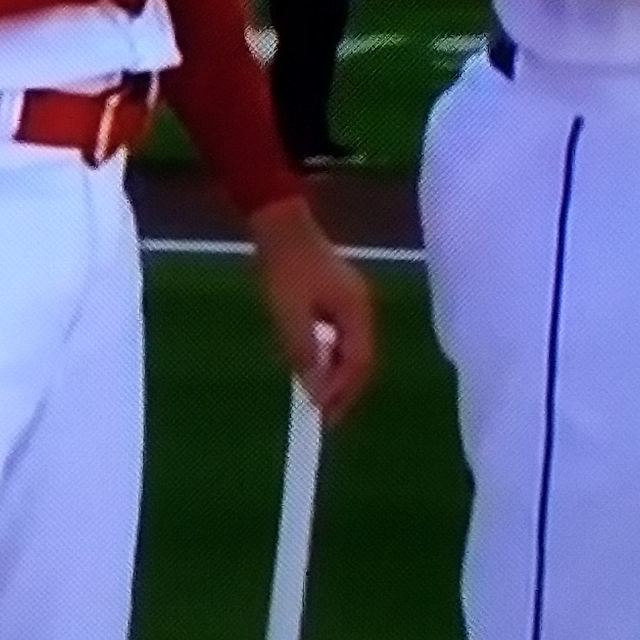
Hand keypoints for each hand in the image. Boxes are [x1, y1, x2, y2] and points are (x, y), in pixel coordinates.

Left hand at [247, 198, 375, 417]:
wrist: (279, 223)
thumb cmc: (285, 266)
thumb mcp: (289, 313)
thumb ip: (303, 351)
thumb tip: (314, 388)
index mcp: (356, 311)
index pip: (359, 362)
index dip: (343, 391)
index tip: (325, 416)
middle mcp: (360, 308)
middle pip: (359, 357)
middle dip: (342, 388)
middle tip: (323, 415)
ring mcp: (349, 300)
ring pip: (348, 347)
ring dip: (333, 373)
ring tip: (316, 396)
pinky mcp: (335, 295)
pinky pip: (337, 334)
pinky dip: (327, 355)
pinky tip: (310, 364)